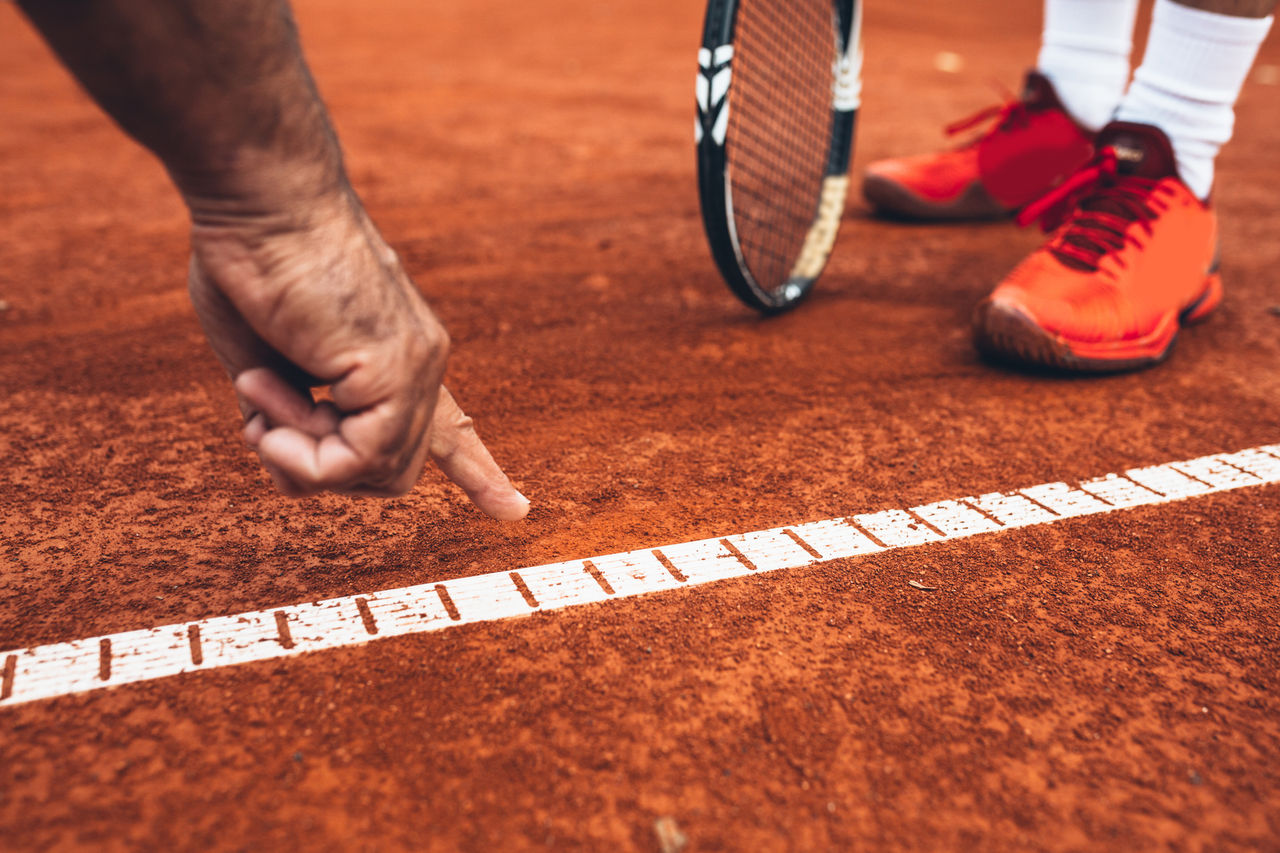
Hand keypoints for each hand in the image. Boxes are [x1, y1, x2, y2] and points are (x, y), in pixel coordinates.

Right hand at [186, 194, 529, 518]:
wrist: (259, 198)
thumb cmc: (249, 261)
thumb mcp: (267, 357)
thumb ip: (291, 410)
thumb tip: (294, 461)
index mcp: (396, 356)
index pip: (448, 427)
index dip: (476, 471)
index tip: (514, 511)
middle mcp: (420, 363)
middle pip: (387, 473)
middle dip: (315, 469)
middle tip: (264, 422)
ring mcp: (416, 366)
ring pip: (373, 475)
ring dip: (296, 455)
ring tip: (260, 391)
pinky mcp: (396, 368)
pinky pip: (357, 461)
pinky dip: (301, 452)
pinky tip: (269, 401)